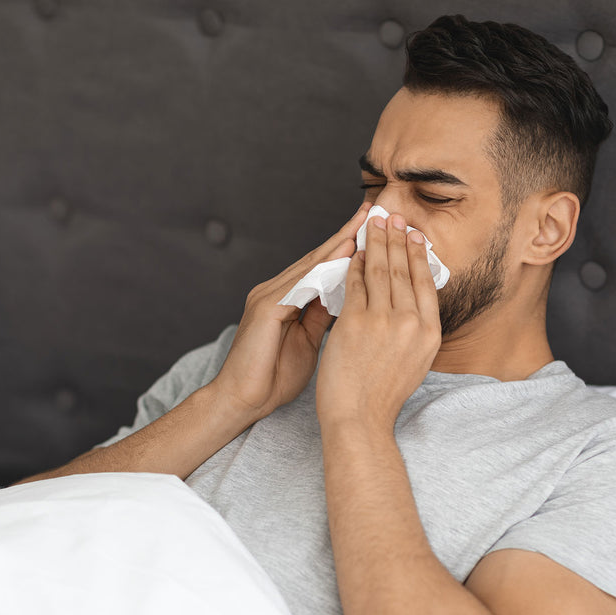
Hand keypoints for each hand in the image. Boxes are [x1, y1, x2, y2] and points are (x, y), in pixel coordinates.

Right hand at [209, 202, 371, 422]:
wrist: (241, 402)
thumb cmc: (272, 378)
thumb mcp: (308, 342)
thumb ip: (321, 316)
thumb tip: (345, 296)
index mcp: (284, 299)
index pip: (320, 267)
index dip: (346, 248)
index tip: (374, 232)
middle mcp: (273, 291)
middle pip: (316, 258)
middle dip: (345, 235)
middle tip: (373, 212)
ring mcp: (267, 297)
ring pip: (309, 265)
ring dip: (338, 244)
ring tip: (364, 224)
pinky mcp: (265, 308)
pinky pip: (300, 283)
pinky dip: (324, 268)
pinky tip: (345, 255)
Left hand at [316, 213, 441, 431]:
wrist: (359, 420)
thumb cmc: (381, 396)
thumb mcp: (414, 362)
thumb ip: (415, 331)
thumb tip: (412, 301)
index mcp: (430, 334)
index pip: (425, 283)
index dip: (417, 254)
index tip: (412, 234)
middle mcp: (412, 324)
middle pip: (403, 270)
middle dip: (396, 238)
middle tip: (391, 215)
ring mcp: (384, 322)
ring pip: (380, 270)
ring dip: (375, 242)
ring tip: (373, 222)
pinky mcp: (357, 323)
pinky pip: (355, 283)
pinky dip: (353, 264)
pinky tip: (351, 251)